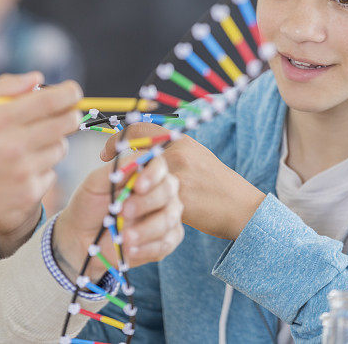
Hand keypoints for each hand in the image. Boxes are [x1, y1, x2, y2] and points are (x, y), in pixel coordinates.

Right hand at [0, 73, 81, 250]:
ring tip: (28, 145)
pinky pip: (51, 174)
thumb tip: (38, 78)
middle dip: (68, 115)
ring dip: (51, 143)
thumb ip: (6, 87)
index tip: (73, 92)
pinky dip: (41, 169)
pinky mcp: (26, 195)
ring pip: (60, 149)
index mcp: (1, 119)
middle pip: (67, 124)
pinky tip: (20, 169)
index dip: (70, 93)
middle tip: (60, 116)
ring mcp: (22, 173)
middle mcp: (15, 146)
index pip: (52, 100)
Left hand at [52, 154, 183, 281]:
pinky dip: (147, 248)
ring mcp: (167, 215)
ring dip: (146, 229)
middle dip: (146, 203)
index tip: (138, 186)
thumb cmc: (90, 206)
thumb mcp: (95, 184)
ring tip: (124, 238)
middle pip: (168, 190)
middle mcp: (160, 191)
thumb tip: (138, 159)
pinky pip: (166, 243)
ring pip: (168, 218)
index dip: (153, 174)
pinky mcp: (166, 240)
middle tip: (123, 213)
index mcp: (144, 172)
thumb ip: (116, 170)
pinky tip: (129, 250)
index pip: (159, 165)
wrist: (82, 237)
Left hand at [100, 124, 264, 239]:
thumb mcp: (195, 158)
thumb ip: (170, 153)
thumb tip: (142, 150)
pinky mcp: (180, 199)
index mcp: (180, 140)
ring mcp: (179, 175)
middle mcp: (178, 153)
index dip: (116, 140)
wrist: (241, 207)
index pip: (139, 129)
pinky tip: (134, 217)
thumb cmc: (216, 184)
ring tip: (118, 204)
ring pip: (139, 180)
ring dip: (125, 192)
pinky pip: (151, 202)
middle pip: (134, 156)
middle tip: (109, 181)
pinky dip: (139, 210)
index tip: (106, 154)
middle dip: (118, 170)